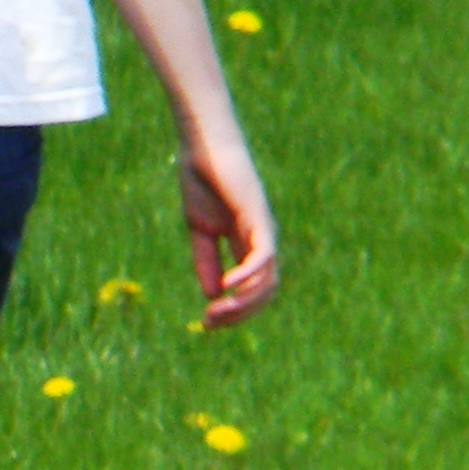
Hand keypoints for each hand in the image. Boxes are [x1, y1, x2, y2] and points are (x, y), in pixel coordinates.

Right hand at [179, 139, 281, 329]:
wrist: (204, 147)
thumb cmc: (203, 181)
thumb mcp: (200, 229)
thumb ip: (206, 260)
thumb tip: (213, 294)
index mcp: (247, 244)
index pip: (252, 289)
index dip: (234, 311)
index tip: (207, 322)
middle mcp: (261, 241)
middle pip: (265, 291)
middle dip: (240, 313)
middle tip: (210, 322)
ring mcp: (263, 230)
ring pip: (268, 280)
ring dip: (244, 302)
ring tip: (217, 309)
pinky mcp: (258, 218)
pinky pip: (263, 256)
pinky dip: (249, 275)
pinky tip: (228, 286)